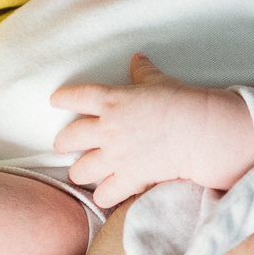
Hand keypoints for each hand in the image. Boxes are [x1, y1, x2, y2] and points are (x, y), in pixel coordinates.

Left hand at [50, 54, 253, 207]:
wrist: (198, 130)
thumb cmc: (181, 101)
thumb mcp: (159, 81)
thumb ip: (143, 72)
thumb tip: (137, 58)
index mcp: (112, 101)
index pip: (77, 97)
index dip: (63, 98)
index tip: (55, 100)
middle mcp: (107, 129)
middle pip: (70, 138)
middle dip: (62, 143)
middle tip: (62, 145)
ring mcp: (116, 156)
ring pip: (80, 170)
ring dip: (78, 172)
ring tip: (80, 173)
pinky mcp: (129, 177)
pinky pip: (105, 194)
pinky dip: (103, 196)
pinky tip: (105, 195)